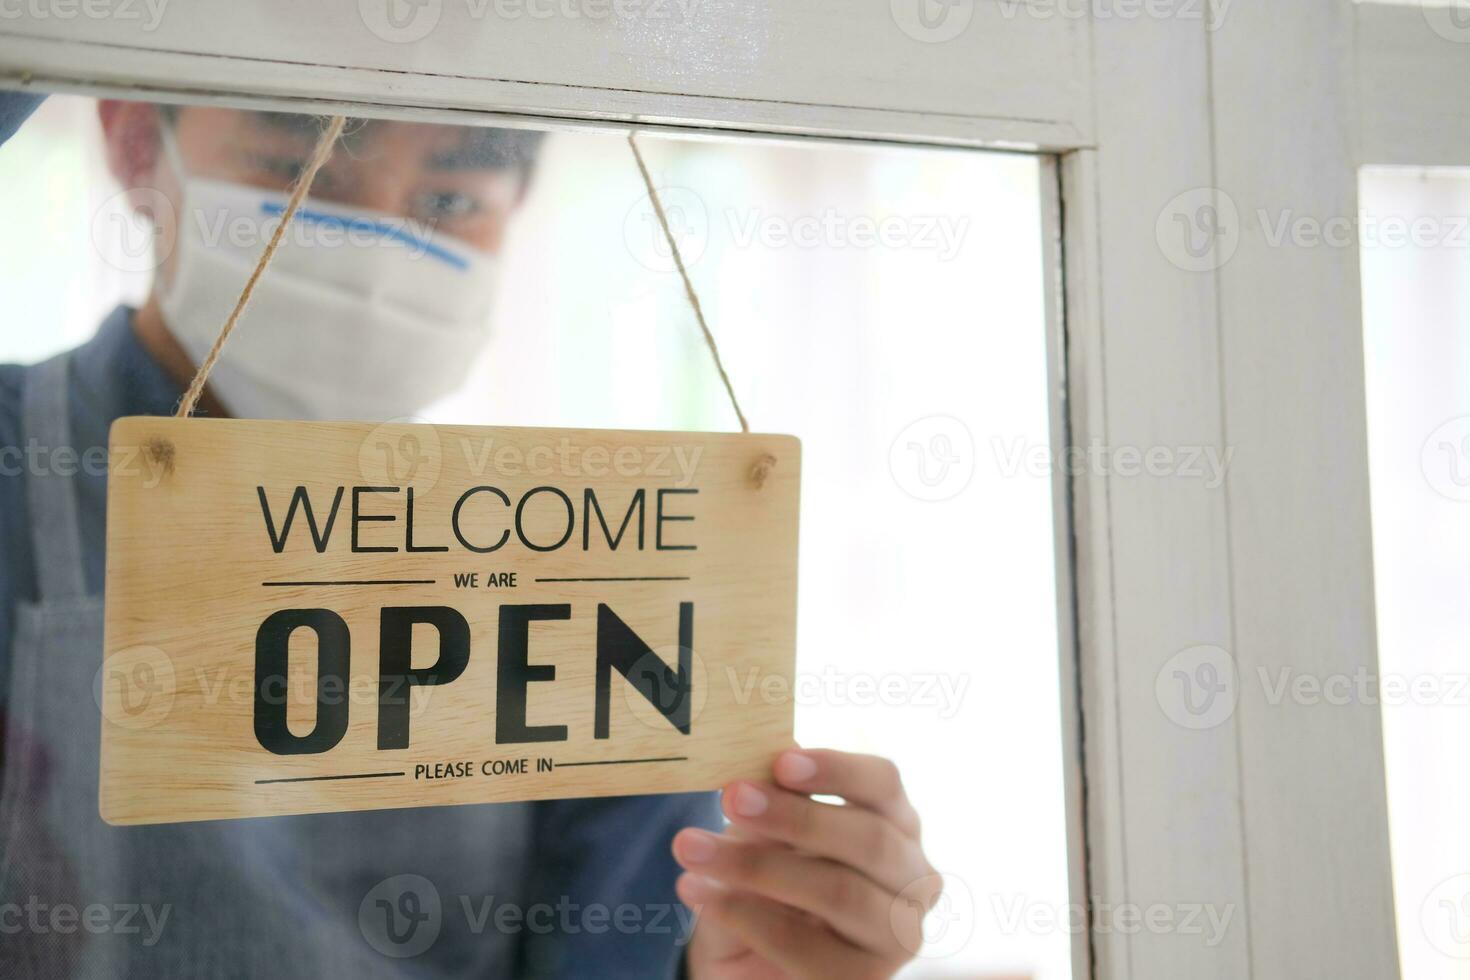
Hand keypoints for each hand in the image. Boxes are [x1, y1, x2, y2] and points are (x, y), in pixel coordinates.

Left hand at [673, 748, 940, 979]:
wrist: (746, 956)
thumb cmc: (768, 878)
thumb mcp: (767, 831)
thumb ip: (776, 799)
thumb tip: (766, 759)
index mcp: (897, 824)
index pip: (884, 784)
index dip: (837, 769)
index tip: (780, 761)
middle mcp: (913, 878)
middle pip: (869, 839)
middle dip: (795, 816)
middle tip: (729, 797)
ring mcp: (896, 936)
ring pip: (840, 892)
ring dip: (758, 866)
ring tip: (692, 850)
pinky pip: (806, 946)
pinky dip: (745, 914)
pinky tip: (699, 892)